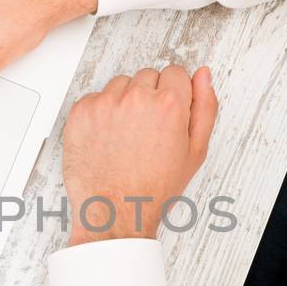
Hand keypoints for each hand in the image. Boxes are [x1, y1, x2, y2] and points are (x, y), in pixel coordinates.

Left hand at [62, 65, 217, 244]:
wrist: (115, 212)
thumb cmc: (155, 187)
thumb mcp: (195, 151)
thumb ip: (205, 107)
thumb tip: (203, 75)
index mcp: (169, 105)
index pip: (176, 72)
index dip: (174, 94)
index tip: (167, 114)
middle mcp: (136, 98)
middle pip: (148, 76)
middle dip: (150, 97)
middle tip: (147, 131)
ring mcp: (105, 103)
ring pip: (121, 84)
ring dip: (125, 102)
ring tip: (126, 136)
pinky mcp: (81, 112)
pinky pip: (95, 98)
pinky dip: (101, 113)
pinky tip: (107, 139)